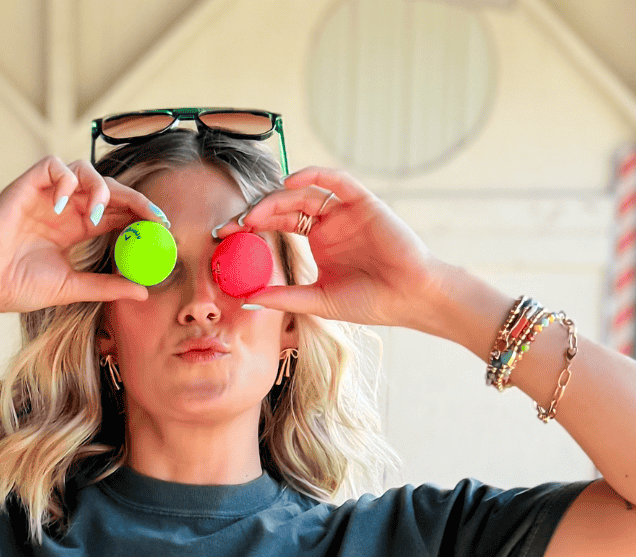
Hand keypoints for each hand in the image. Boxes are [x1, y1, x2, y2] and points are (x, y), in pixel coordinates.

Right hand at [0, 157, 167, 316]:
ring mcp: (46, 195)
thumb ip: (105, 286)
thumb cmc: (17, 287)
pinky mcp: (26, 185)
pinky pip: (53, 165)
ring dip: (98, 188)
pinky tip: (63, 205)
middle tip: (153, 216)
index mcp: (75, 229)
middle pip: (107, 189)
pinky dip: (64, 179)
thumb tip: (143, 291)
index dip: (140, 215)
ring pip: (84, 170)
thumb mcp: (71, 288)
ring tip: (96, 216)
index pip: (115, 213)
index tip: (162, 229)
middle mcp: (64, 208)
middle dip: (134, 199)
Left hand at [216, 167, 444, 330]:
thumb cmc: (371, 302)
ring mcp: (345, 210)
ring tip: (254, 213)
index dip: (252, 226)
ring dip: (277, 197)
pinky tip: (290, 182)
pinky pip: (336, 180)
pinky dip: (314, 175)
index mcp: (318, 241)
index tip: (225, 236)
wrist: (410, 298)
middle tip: (232, 224)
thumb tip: (247, 299)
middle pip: (286, 205)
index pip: (279, 224)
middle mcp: (329, 222)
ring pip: (305, 192)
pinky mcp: (364, 201)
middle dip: (257, 211)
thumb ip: (285, 297)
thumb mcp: (318, 301)